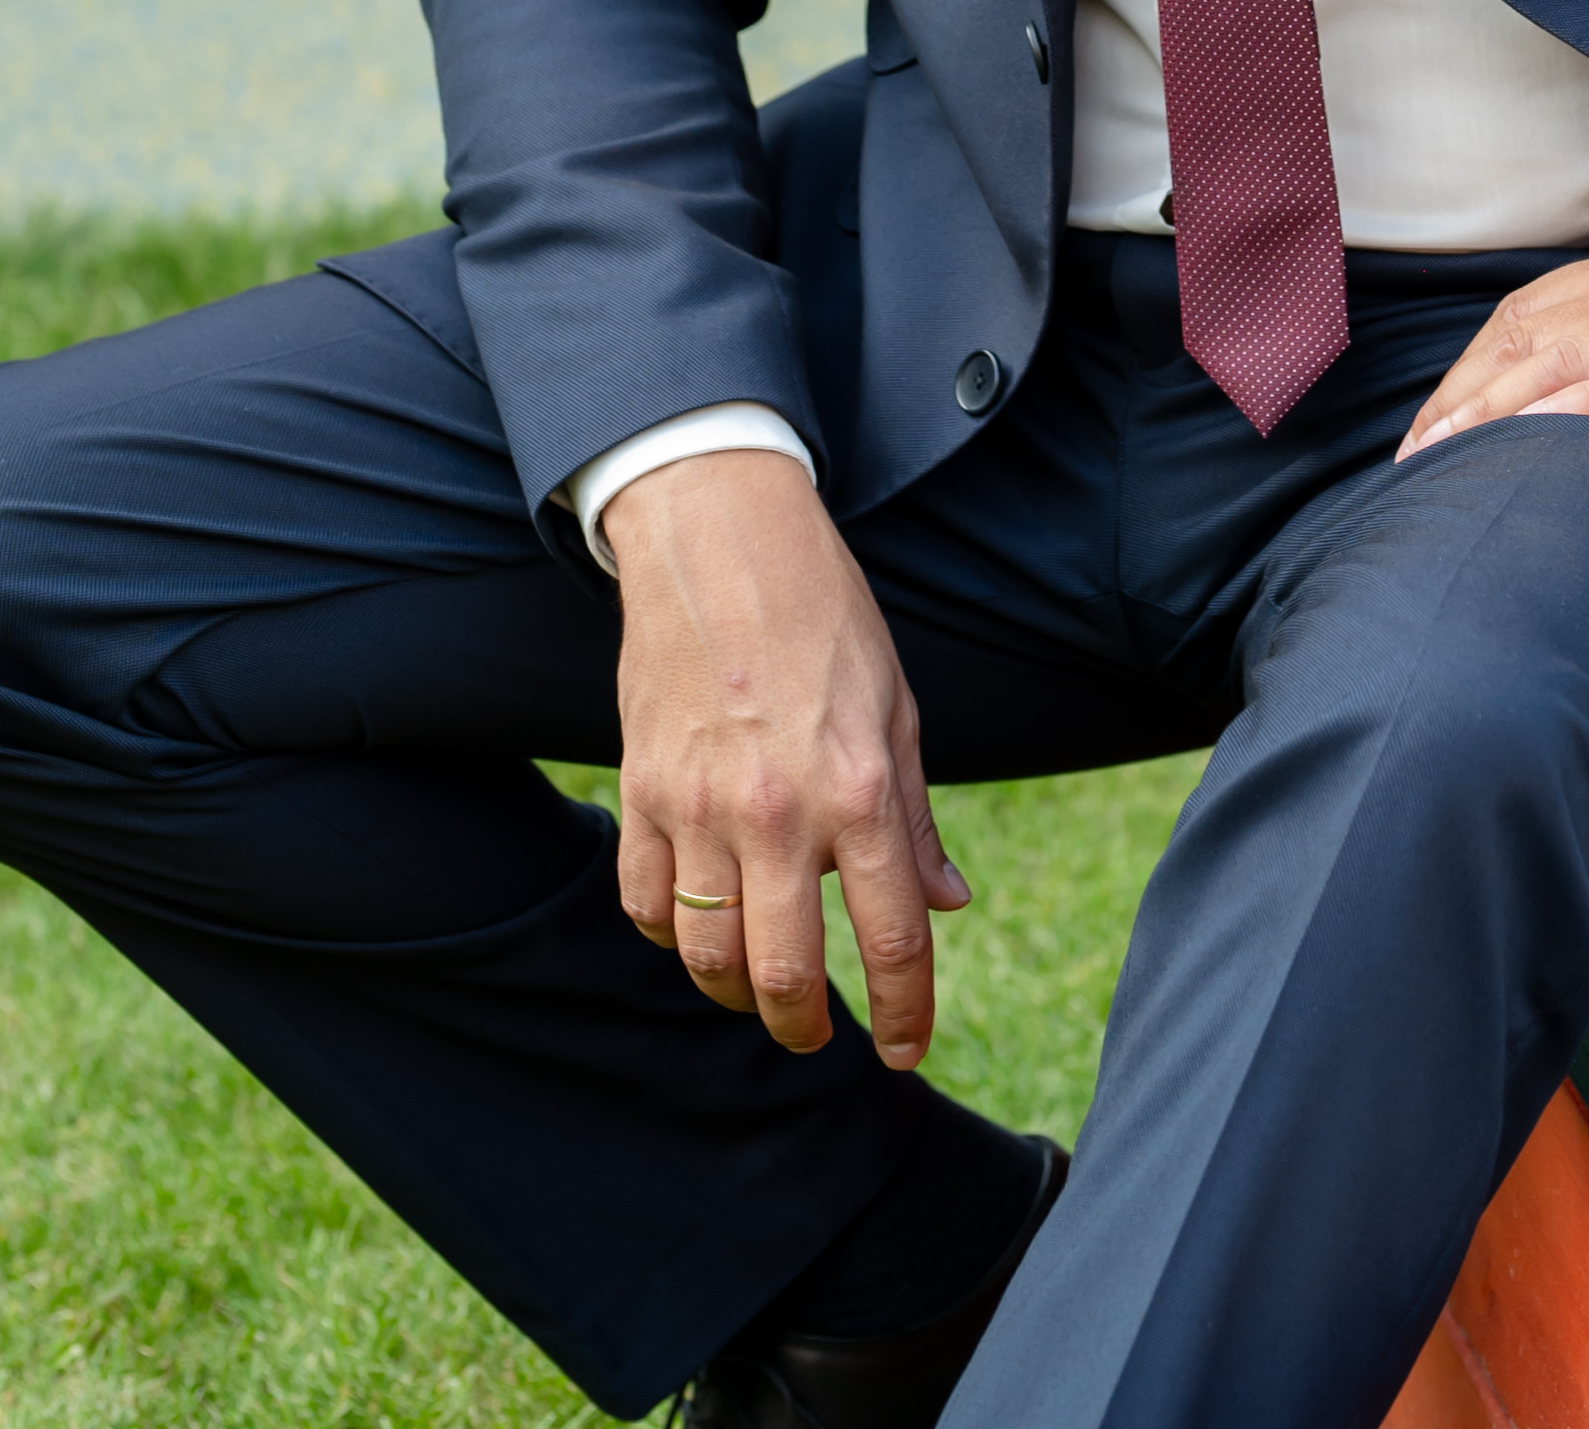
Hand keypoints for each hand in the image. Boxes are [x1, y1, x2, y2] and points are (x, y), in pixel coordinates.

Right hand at [608, 449, 968, 1063]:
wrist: (722, 539)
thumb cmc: (824, 616)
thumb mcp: (898, 707)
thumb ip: (914, 818)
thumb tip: (946, 903)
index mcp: (860, 790)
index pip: (892, 939)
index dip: (906, 1012)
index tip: (906, 1049)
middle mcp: (778, 811)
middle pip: (783, 976)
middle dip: (804, 1027)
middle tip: (818, 1033)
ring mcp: (699, 804)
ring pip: (705, 955)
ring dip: (735, 994)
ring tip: (757, 990)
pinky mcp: (642, 789)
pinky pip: (644, 902)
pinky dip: (670, 933)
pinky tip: (697, 925)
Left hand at [1395, 228, 1588, 498]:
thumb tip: (1577, 392)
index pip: (1529, 312)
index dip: (1470, 370)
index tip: (1433, 427)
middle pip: (1523, 332)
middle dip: (1458, 397)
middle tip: (1414, 460)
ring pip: (1556, 356)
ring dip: (1486, 411)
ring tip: (1440, 463)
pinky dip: (1560, 416)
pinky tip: (1522, 450)